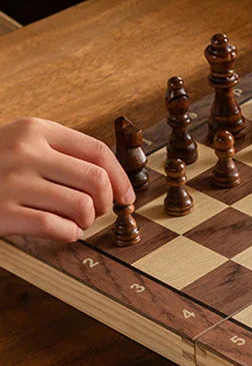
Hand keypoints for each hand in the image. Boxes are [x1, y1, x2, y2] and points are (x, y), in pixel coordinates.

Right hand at [0, 118, 133, 242]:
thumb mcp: (19, 144)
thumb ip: (59, 153)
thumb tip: (112, 179)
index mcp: (34, 130)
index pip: (97, 151)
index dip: (120, 177)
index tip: (125, 195)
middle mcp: (24, 151)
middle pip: (95, 180)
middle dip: (106, 202)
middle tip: (99, 211)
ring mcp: (11, 182)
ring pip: (81, 206)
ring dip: (87, 221)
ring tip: (76, 222)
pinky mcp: (1, 212)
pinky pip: (57, 228)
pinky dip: (69, 234)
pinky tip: (63, 232)